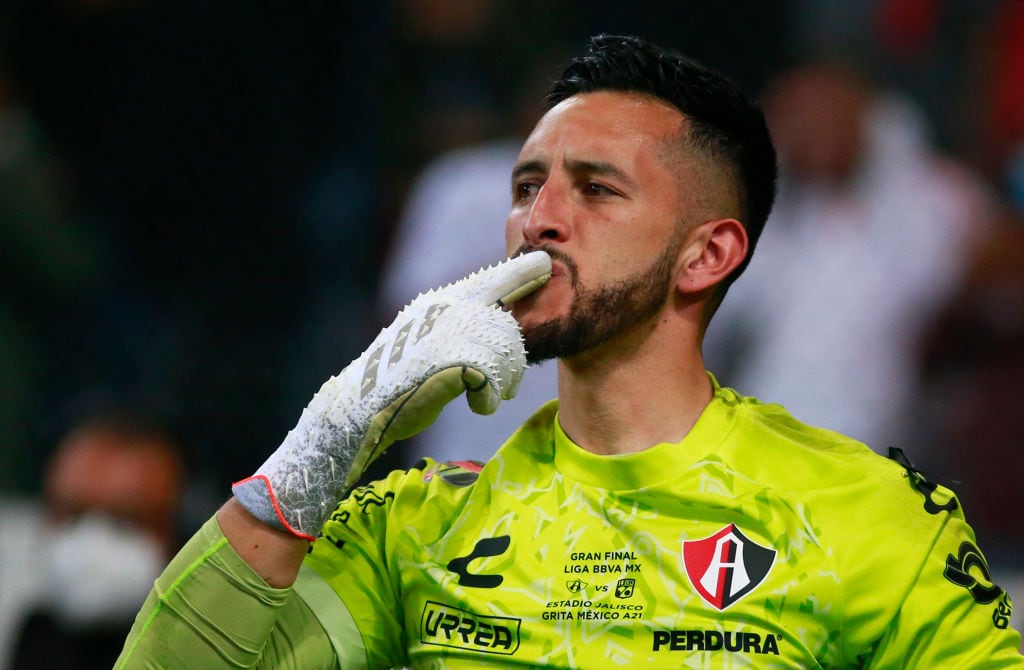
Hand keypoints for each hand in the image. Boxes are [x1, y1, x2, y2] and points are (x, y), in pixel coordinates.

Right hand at [233, 251, 550, 539]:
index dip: (520, 274)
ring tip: (486, 397)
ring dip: (503, 383)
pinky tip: (476, 405)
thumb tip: (501, 326)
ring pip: (505, 353)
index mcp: (442, 302)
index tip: (545, 263)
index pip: (491, 280)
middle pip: (508, 328)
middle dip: (513, 361)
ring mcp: (446, 332)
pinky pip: (492, 378)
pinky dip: (489, 399)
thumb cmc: (398, 383)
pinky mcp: (447, 360)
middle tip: (501, 387)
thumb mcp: (432, 343)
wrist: (360, 409)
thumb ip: (462, 330)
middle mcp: (446, 310)